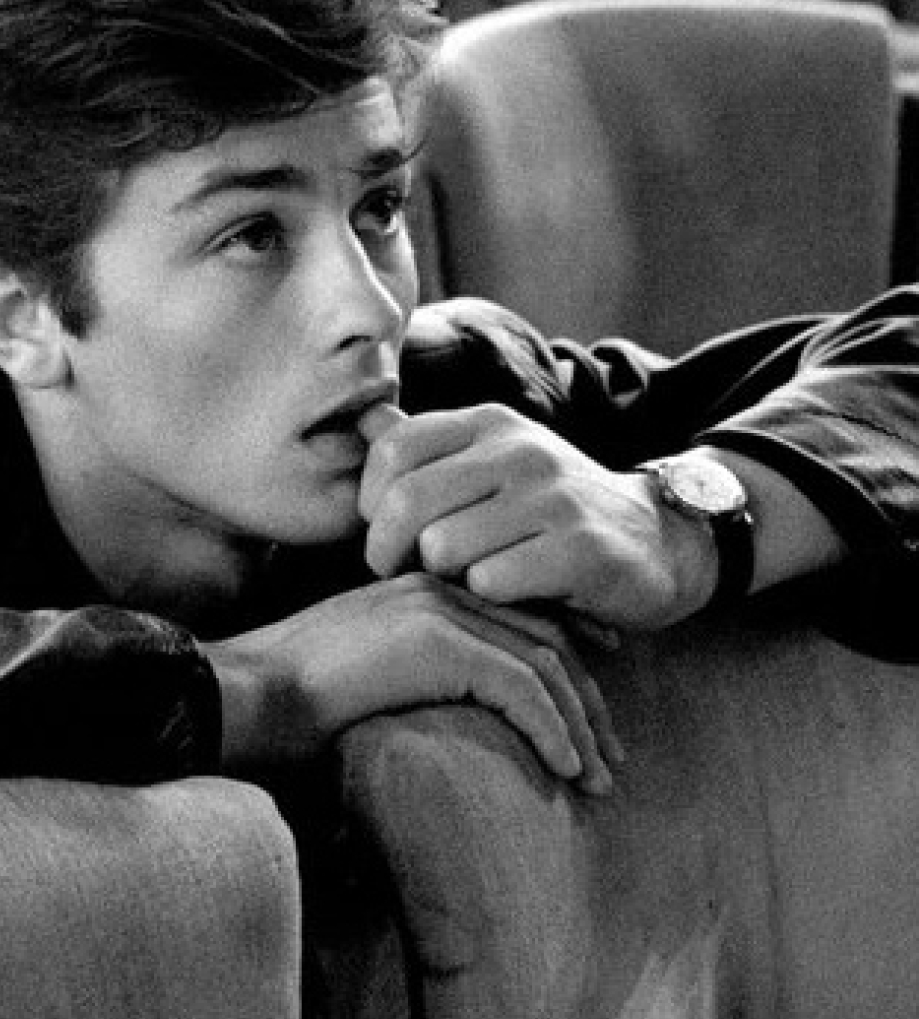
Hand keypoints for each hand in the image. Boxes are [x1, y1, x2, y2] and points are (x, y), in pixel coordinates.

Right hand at [202, 572, 621, 794]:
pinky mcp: (437, 646)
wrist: (247, 691)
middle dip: (587, 695)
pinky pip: (520, 688)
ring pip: (542, 661)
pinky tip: (567, 769)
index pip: (518, 608)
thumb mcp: (360, 671)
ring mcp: (437, 611)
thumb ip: (406, 671)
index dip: (568, 650)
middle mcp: (435, 588)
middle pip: (543, 633)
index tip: (597, 697)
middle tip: (612, 750)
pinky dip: (553, 730)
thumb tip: (440, 711)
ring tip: (600, 776)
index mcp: (419, 588)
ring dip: (581, 723)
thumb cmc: (287, 696)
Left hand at [358, 403, 714, 629]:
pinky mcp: (580, 548)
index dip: (370, 501)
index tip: (384, 531)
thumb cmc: (550, 511)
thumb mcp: (493, 464)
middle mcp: (519, 449)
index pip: (392, 449)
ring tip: (467, 579)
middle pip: (406, 502)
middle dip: (387, 551)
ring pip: (443, 546)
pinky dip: (488, 599)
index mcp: (488, 424)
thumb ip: (428, 449)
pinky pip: (492, 581)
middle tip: (402, 572)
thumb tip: (360, 419)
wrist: (657, 540)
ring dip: (444, 578)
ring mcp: (552, 496)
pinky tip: (510, 596)